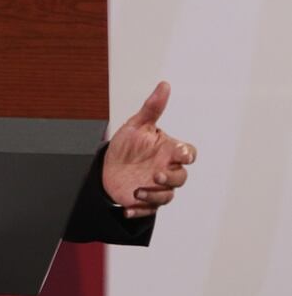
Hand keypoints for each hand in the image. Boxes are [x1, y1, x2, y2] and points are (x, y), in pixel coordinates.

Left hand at [103, 81, 196, 218]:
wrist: (107, 167)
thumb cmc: (127, 145)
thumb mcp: (136, 125)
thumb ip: (152, 108)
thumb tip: (164, 85)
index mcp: (167, 151)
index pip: (187, 153)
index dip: (187, 154)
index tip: (180, 155)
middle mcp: (166, 170)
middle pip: (181, 178)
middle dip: (171, 178)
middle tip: (156, 175)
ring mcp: (157, 187)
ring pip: (167, 196)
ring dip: (154, 196)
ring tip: (136, 191)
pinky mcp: (145, 202)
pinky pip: (148, 210)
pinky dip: (139, 210)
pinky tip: (127, 208)